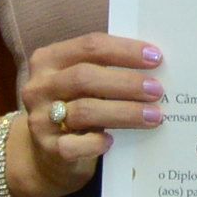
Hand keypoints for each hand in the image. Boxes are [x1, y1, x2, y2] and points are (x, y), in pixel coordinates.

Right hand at [10, 31, 163, 196]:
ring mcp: (40, 118)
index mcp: (49, 59)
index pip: (90, 46)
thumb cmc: (76, 105)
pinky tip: (112, 140)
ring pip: (84, 110)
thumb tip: (154, 66)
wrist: (49, 150)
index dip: (124, 50)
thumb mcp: (83, 82)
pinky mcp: (47, 148)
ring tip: (153, 115)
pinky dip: (96, 143)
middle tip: (156, 90)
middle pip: (85, 77)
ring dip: (124, 112)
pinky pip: (74, 145)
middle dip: (126, 83)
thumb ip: (107, 69)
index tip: (155, 57)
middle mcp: (40, 86)